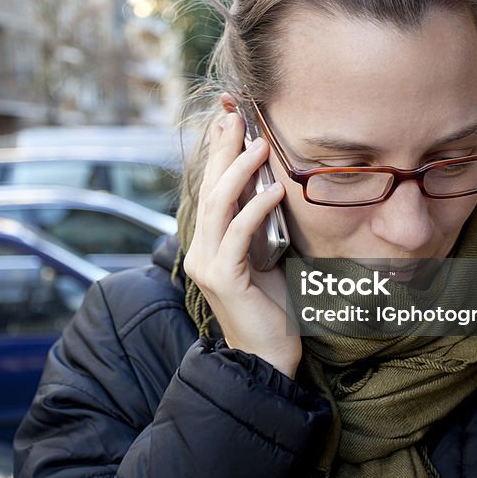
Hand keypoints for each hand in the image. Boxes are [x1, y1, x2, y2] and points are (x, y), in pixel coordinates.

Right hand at [183, 107, 301, 378]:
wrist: (267, 359)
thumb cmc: (272, 310)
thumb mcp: (268, 258)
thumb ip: (262, 228)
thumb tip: (275, 186)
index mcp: (209, 244)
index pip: (210, 189)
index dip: (217, 154)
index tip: (230, 120)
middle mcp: (201, 250)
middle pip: (209, 189)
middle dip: (222, 151)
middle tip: (239, 118)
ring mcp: (207, 265)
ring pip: (217, 206)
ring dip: (239, 172)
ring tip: (260, 145)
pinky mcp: (223, 279)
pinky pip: (238, 235)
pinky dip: (256, 209)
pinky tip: (275, 189)